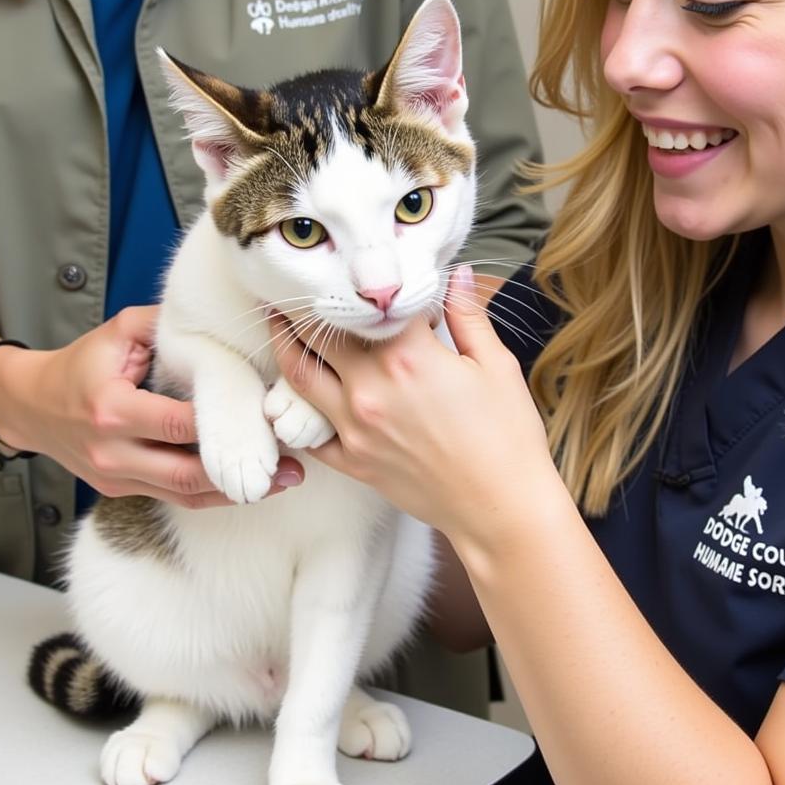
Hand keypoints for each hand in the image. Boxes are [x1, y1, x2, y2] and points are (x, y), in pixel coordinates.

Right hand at [0, 306, 302, 507]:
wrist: (29, 405)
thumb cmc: (80, 363)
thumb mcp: (118, 332)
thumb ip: (166, 326)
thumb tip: (220, 320)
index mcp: (113, 409)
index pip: (180, 424)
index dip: (226, 424)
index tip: (269, 420)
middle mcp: (113, 451)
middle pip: (188, 471)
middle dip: (242, 470)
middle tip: (293, 465)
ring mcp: (116, 477)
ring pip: (185, 493)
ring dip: (236, 491)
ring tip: (284, 482)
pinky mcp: (121, 490)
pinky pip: (173, 497)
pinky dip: (211, 494)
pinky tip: (247, 488)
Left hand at [269, 267, 555, 539]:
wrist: (501, 510)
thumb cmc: (507, 437)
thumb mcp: (496, 366)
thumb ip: (467, 315)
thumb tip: (456, 274)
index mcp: (408, 356)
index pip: (373, 305)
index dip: (377, 290)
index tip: (379, 283)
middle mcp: (370, 387)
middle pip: (320, 334)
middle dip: (306, 307)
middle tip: (294, 288)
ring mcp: (355, 427)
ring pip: (299, 377)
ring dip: (285, 346)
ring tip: (277, 324)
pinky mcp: (352, 461)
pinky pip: (309, 431)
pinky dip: (296, 410)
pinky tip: (294, 393)